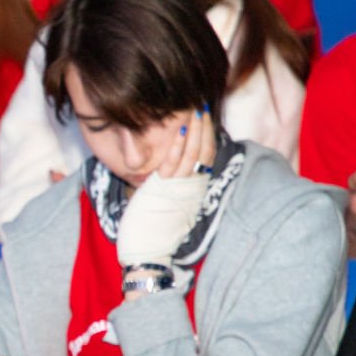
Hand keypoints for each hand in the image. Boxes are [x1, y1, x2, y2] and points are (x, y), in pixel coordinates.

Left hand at [115, 107, 214, 267]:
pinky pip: (176, 163)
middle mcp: (192, 187)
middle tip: (202, 105)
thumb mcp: (164, 200)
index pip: (207, 156)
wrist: (147, 250)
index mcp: (194, 188)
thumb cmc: (150, 228)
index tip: (205, 116)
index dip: (208, 135)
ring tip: (194, 110)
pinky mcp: (166, 190)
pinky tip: (180, 129)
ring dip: (195, 130)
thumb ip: (168, 183)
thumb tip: (164, 168)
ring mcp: (181, 188)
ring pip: (194, 154)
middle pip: (205, 150)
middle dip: (204, 126)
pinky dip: (179, 145)